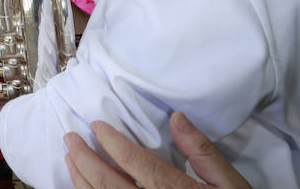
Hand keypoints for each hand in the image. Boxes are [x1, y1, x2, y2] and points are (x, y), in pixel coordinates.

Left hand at [64, 112, 250, 188]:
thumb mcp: (229, 183)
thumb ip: (202, 151)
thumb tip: (177, 118)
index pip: (135, 163)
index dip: (112, 142)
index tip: (96, 125)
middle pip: (107, 183)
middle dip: (84, 158)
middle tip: (70, 137)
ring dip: (81, 179)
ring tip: (70, 158)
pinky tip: (83, 186)